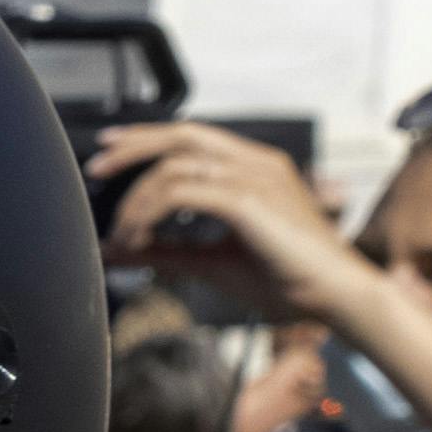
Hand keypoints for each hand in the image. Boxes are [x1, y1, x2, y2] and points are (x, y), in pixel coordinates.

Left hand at [88, 120, 371, 325]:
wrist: (335, 297)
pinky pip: (182, 193)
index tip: (111, 151)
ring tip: (122, 235)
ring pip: (175, 167)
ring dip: (137, 200)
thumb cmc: (287, 281)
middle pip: (182, 134)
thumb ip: (163, 253)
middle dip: (133, 146)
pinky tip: (137, 240)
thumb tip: (115, 252)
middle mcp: (256, 162)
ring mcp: (255, 177)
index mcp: (255, 167)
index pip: (193, 136)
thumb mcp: (211, 262)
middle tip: (96, 168)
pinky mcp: (250, 200)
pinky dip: (149, 214)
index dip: (148, 138)